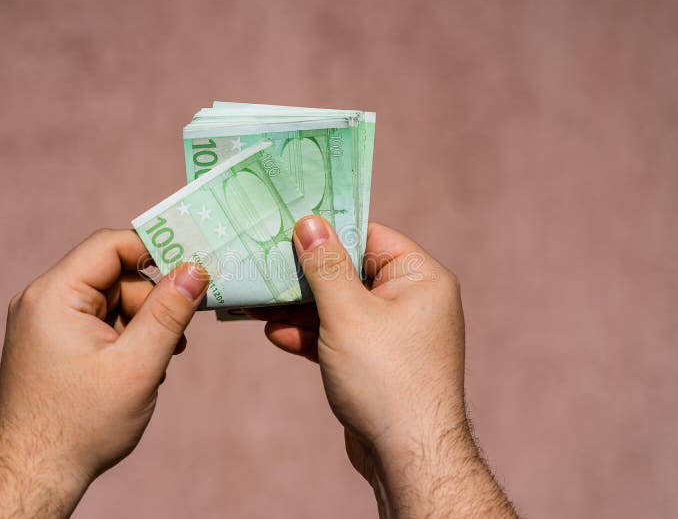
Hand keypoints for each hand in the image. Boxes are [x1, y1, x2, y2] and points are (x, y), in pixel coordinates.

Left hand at [0, 229, 207, 516]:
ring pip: (111, 299)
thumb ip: (169, 313)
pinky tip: (138, 367)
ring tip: (155, 363)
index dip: (154, 252)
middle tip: (175, 336)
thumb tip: (196, 269)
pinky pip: (99, 320)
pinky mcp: (53, 341)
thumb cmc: (80, 425)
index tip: (192, 270)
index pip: (110, 246)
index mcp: (54, 296)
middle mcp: (43, 301)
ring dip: (141, 323)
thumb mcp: (137, 365)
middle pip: (114, 274)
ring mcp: (46, 322)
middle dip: (151, 301)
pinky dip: (125, 337)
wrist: (35, 474)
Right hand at [248, 217, 514, 517]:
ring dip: (300, 308)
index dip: (329, 231)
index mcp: (420, 278)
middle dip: (305, 276)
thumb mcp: (347, 313)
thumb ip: (325, 266)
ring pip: (340, 307)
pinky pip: (340, 336)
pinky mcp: (376, 361)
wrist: (406, 456)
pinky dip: (311, 335)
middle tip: (263, 266)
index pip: (370, 236)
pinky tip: (277, 335)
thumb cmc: (385, 377)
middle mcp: (412, 301)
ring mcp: (394, 333)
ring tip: (257, 304)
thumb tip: (310, 222)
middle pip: (350, 272)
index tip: (288, 225)